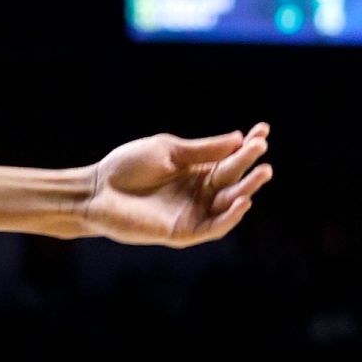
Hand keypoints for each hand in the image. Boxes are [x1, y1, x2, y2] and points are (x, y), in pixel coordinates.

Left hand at [81, 123, 271, 248]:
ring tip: (262, 172)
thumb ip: (202, 150)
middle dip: (250, 166)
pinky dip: (230, 217)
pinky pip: (213, 227)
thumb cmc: (129, 166)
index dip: (246, 146)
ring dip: (246, 190)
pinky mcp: (183, 232)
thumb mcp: (168, 151)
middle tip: (263, 151)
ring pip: (228, 204)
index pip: (229, 158)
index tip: (264, 130)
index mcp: (197, 170)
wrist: (98, 189)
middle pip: (232, 180)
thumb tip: (238, 138)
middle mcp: (199, 193)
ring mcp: (193, 212)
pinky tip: (242, 202)